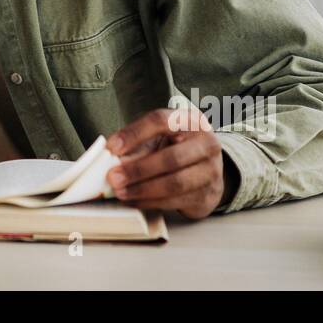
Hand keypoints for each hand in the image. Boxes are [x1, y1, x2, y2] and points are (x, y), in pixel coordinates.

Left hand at [105, 107, 230, 219]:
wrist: (208, 172)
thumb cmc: (178, 149)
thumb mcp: (161, 140)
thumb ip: (137, 146)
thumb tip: (111, 159)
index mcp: (191, 121)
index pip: (161, 121)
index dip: (134, 134)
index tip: (112, 147)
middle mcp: (206, 143)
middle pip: (171, 158)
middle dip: (138, 170)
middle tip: (113, 177)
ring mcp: (211, 171)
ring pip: (174, 183)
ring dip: (143, 189)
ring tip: (121, 192)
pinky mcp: (208, 195)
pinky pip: (175, 200)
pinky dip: (150, 202)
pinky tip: (134, 200)